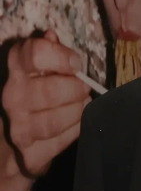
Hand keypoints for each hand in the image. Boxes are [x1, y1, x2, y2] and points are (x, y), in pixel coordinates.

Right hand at [1, 30, 87, 179]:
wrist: (7, 142)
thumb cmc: (30, 97)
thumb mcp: (33, 70)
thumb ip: (46, 53)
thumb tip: (52, 36)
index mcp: (14, 69)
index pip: (36, 53)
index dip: (62, 57)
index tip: (76, 64)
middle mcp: (11, 96)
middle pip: (53, 90)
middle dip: (76, 89)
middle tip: (83, 89)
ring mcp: (18, 126)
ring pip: (59, 119)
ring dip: (77, 111)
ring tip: (80, 106)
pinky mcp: (30, 154)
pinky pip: (64, 141)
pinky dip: (75, 131)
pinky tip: (75, 124)